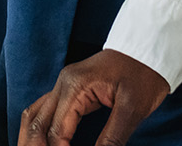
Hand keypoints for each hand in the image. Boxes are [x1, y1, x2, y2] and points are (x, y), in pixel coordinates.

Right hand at [19, 50, 169, 145]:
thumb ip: (112, 139)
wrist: (150, 46)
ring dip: (32, 139)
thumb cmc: (144, 73)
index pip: (57, 132)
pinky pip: (44, 110)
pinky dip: (40, 129)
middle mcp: (63, 83)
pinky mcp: (70, 88)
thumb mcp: (132, 109)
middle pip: (36, 123)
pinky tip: (44, 143)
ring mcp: (64, 84)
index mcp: (75, 86)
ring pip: (34, 116)